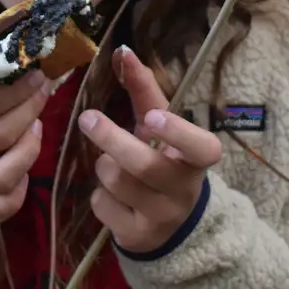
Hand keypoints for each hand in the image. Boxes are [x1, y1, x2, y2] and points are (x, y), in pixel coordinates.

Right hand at [0, 28, 56, 223]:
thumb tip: (15, 25)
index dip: (19, 89)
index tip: (39, 74)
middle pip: (1, 134)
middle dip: (31, 109)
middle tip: (44, 91)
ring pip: (6, 174)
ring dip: (30, 147)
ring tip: (35, 125)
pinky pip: (0, 207)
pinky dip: (18, 192)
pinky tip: (24, 168)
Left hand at [78, 45, 222, 254]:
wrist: (170, 226)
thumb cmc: (164, 162)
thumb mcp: (160, 129)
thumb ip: (145, 92)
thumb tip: (123, 51)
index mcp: (197, 160)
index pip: (202, 148)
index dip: (178, 133)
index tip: (151, 118)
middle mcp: (185, 190)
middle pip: (144, 165)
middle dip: (111, 139)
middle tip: (87, 118)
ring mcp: (162, 217)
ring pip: (116, 182)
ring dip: (103, 166)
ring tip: (111, 165)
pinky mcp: (137, 237)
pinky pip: (103, 206)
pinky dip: (99, 196)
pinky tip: (112, 197)